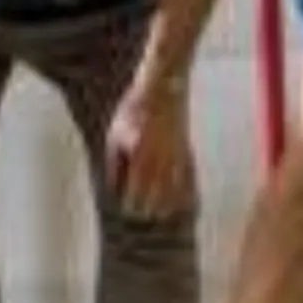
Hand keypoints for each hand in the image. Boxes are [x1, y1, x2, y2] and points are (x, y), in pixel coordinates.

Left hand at [104, 79, 197, 221]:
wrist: (164, 87)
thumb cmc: (134, 109)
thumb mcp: (115, 134)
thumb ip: (114, 164)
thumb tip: (113, 188)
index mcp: (140, 157)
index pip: (136, 191)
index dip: (132, 205)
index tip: (128, 211)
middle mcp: (160, 161)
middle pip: (157, 196)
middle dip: (149, 209)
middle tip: (143, 215)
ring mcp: (177, 157)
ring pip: (175, 190)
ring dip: (169, 205)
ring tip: (163, 215)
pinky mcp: (187, 150)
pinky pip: (189, 178)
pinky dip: (188, 191)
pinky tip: (186, 201)